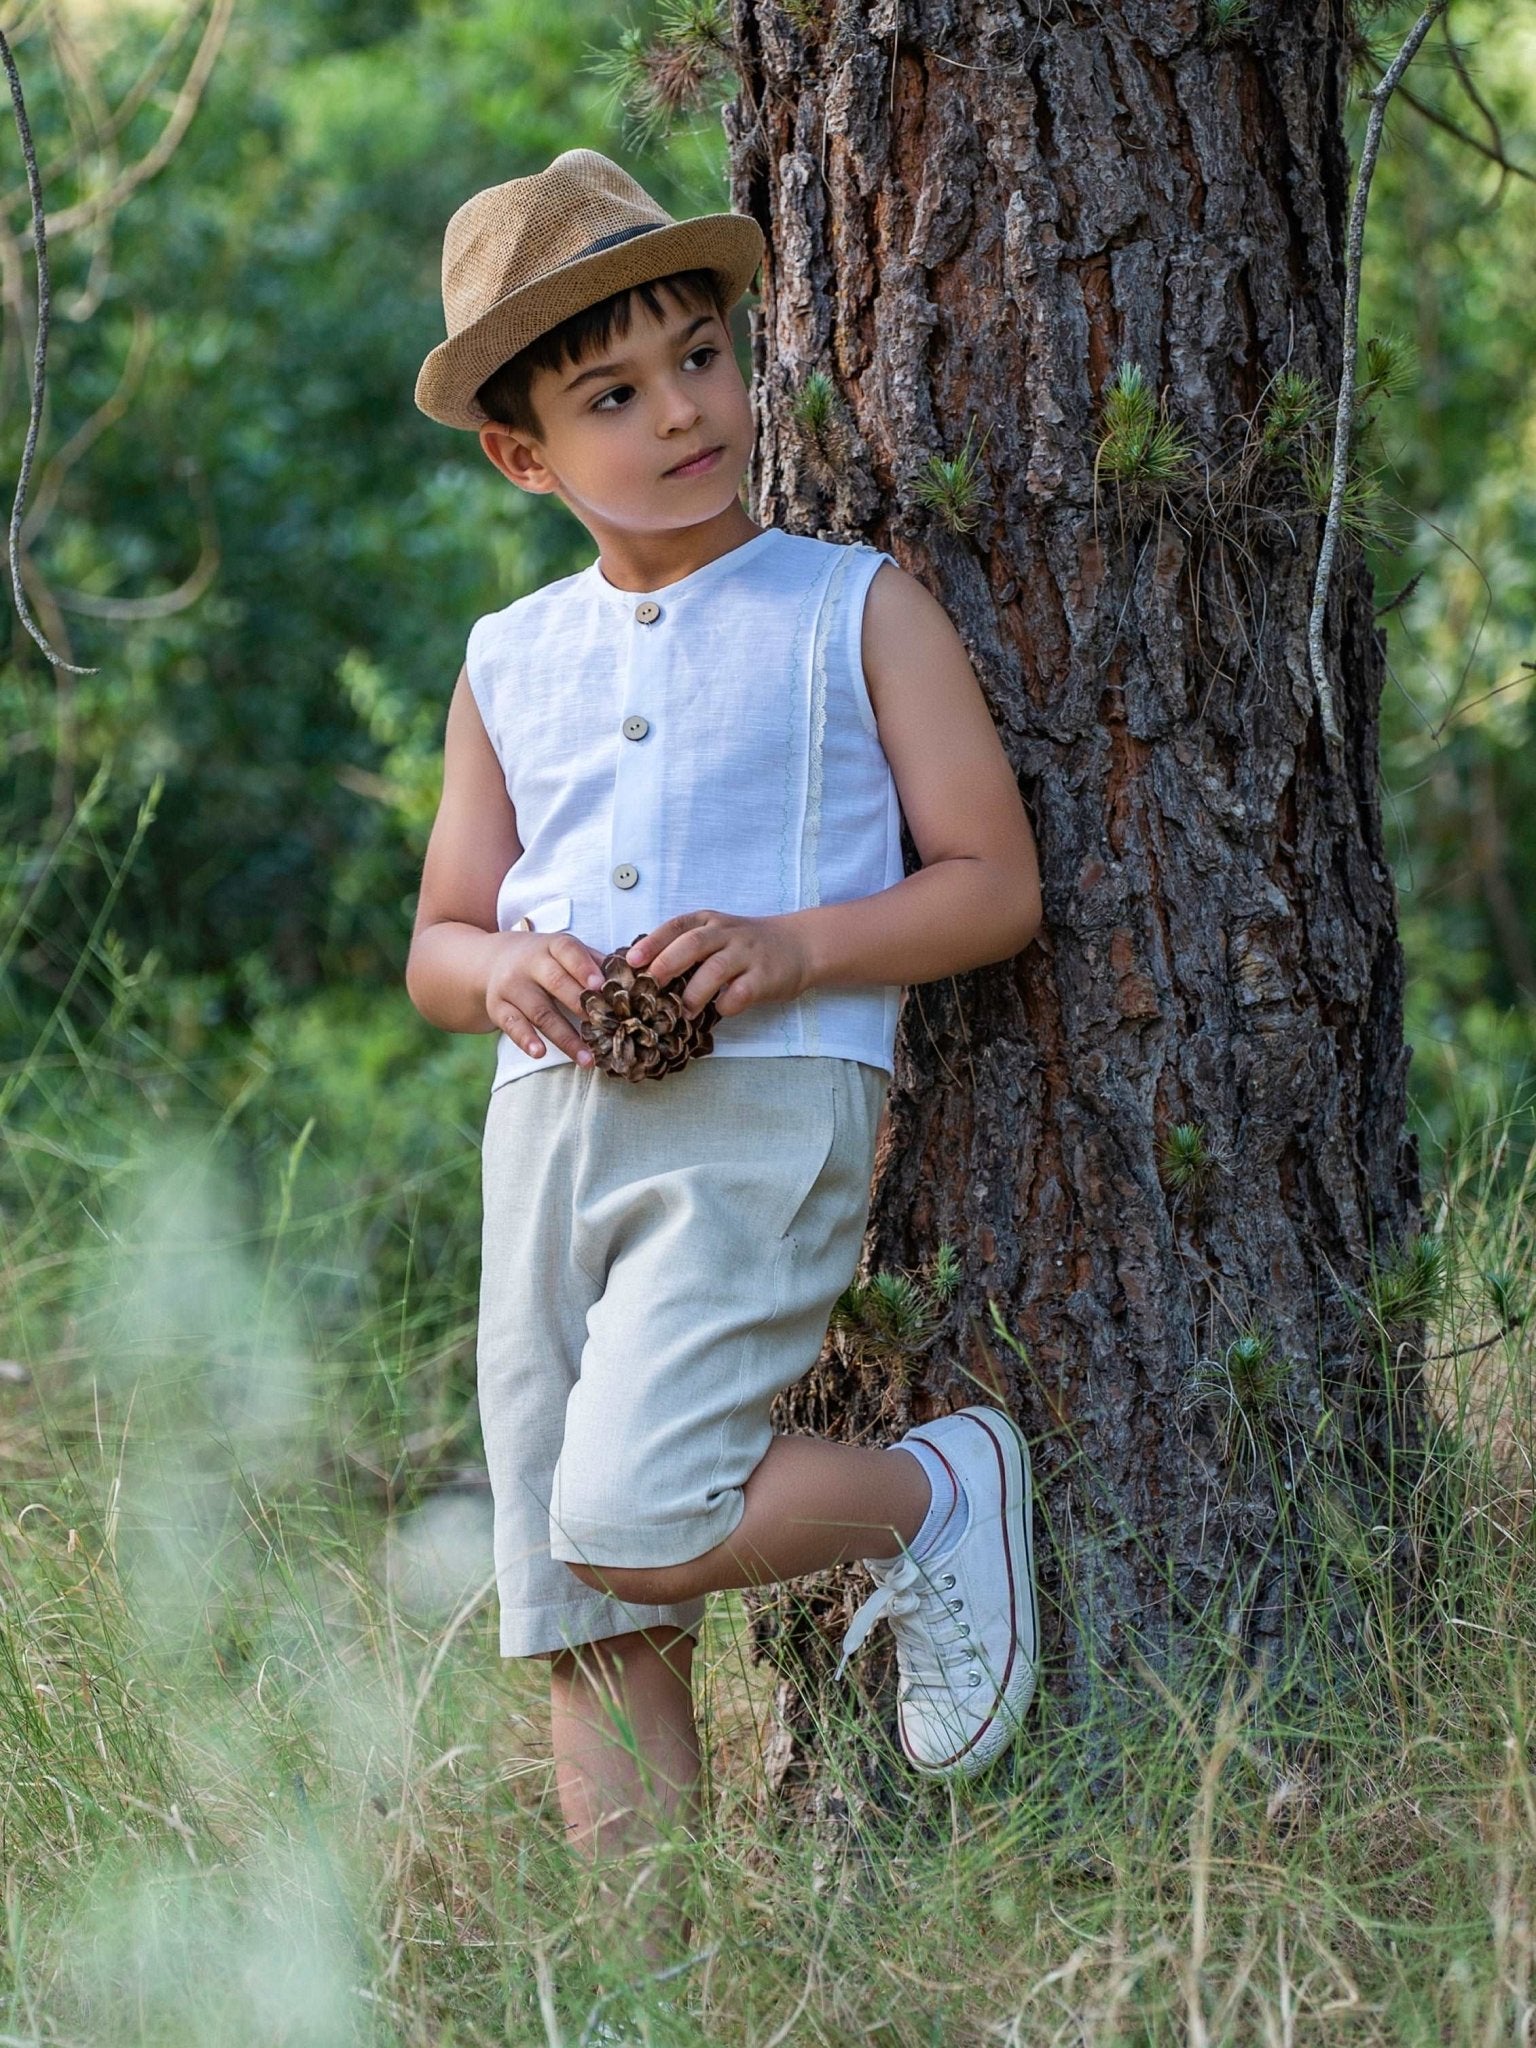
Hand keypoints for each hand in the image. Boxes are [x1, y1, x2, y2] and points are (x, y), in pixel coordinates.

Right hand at [485, 930, 608, 1063]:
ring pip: (540, 1011)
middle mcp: (529, 963)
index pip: (568, 951)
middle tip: (607, 1028)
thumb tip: (635, 976)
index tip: (601, 986)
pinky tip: (540, 1053)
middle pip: (556, 983)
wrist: (491, 960)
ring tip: (587, 1059)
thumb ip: (595, 962)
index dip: (584, 967)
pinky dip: (526, 1040)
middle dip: (581, 1006)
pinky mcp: (497, 1007)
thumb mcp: (564, 951)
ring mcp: (511, 985)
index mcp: (551, 946)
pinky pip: (512, 1025)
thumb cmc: (543, 959)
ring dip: (565, 1037)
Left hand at [622, 911, 811, 1021]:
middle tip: (651, 986)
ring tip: (683, 1011)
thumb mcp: (718, 934)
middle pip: (692, 944)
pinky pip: (739, 993)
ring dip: (693, 994)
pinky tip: (721, 1009)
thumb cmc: (748, 945)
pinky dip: (725, 1004)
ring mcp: (747, 954)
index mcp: (709, 922)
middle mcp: (727, 933)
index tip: (632, 961)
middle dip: (667, 964)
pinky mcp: (765, 976)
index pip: (676, 927)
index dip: (652, 943)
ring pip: (714, 970)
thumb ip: (689, 947)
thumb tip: (646, 975)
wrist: (800, 944)